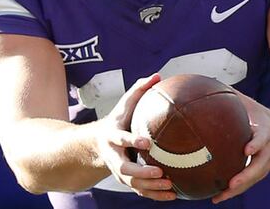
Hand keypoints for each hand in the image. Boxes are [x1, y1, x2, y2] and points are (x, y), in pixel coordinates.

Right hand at [95, 74, 176, 201]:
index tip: (146, 142)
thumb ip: (138, 89)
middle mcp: (114, 157)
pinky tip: (173, 195)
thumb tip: (157, 75)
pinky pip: (141, 191)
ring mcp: (120, 171)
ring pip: (134, 184)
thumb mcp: (124, 104)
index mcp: (112, 137)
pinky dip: (155, 195)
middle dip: (142, 173)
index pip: (121, 139)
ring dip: (151, 188)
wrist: (96, 145)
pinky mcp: (128, 180)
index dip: (132, 141)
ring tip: (171, 187)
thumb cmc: (117, 120)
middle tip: (160, 173)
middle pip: (125, 169)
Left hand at [211, 93, 269, 203]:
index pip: (263, 140)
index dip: (256, 145)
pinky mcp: (261, 173)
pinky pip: (248, 184)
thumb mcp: (253, 105)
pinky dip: (234, 191)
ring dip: (237, 190)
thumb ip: (234, 96)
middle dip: (246, 176)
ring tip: (219, 197)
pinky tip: (216, 197)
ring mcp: (266, 165)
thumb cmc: (263, 117)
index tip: (247, 150)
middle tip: (232, 183)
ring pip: (252, 180)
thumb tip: (210, 82)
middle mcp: (268, 152)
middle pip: (259, 167)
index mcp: (267, 134)